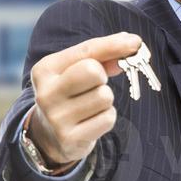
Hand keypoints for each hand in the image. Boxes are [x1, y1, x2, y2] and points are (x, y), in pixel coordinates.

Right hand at [27, 32, 144, 165]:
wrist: (49, 135)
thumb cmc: (70, 93)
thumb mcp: (76, 70)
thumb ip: (102, 56)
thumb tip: (132, 45)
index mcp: (45, 70)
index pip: (86, 51)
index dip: (113, 45)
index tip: (135, 42)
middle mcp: (46, 93)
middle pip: (93, 71)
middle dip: (102, 77)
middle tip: (95, 85)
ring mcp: (56, 118)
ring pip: (104, 97)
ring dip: (105, 101)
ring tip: (90, 106)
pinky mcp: (69, 138)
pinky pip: (107, 119)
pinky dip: (106, 118)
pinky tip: (91, 121)